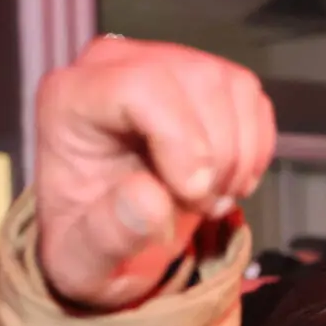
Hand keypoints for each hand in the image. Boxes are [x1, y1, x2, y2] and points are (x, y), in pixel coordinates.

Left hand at [34, 36, 276, 311]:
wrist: (111, 238)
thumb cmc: (89, 245)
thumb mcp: (83, 262)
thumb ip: (107, 236)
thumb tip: (152, 198)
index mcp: (70, 99)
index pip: (138, 86)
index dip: (181, 140)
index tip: (192, 195)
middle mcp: (115, 65)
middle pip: (195, 81)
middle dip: (215, 156)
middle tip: (199, 208)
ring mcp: (165, 63)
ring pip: (231, 86)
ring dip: (237, 156)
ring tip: (210, 198)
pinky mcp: (205, 79)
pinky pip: (251, 97)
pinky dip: (254, 148)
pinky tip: (226, 181)